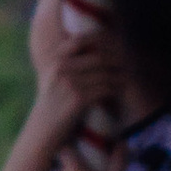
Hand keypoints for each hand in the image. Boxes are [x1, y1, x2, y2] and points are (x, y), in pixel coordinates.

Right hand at [27, 26, 125, 157]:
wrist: (43, 129)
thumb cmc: (52, 105)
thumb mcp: (53, 79)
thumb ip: (67, 63)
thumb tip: (91, 48)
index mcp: (55, 60)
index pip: (80, 41)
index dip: (101, 41)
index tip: (115, 45)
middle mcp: (61, 68)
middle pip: (97, 57)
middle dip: (116, 60)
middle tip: (127, 64)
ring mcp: (69, 83)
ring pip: (104, 73)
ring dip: (119, 76)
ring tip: (127, 77)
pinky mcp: (78, 99)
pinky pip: (105, 89)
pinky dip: (116, 89)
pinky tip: (121, 90)